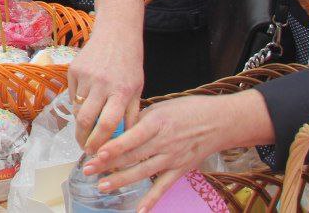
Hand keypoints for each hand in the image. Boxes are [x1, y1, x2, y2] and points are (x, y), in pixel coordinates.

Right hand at [68, 0, 145, 153]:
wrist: (116, 33)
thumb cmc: (130, 63)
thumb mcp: (137, 89)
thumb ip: (130, 114)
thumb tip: (123, 140)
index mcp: (121, 91)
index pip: (108, 124)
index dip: (100, 143)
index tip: (96, 153)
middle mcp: (102, 84)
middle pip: (86, 120)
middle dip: (83, 138)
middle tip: (85, 147)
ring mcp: (86, 76)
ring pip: (77, 108)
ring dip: (80, 121)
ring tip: (86, 127)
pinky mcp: (74, 69)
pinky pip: (72, 94)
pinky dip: (77, 103)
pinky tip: (85, 102)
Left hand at [83, 92, 272, 210]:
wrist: (220, 121)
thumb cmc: (188, 109)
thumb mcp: (161, 106)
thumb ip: (140, 119)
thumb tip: (117, 128)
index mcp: (157, 123)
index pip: (131, 138)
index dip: (113, 147)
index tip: (95, 153)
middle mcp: (164, 142)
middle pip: (132, 156)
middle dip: (108, 164)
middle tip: (88, 171)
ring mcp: (172, 158)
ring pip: (143, 172)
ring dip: (121, 180)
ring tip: (102, 186)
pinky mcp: (181, 169)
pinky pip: (163, 187)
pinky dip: (152, 200)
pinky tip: (139, 210)